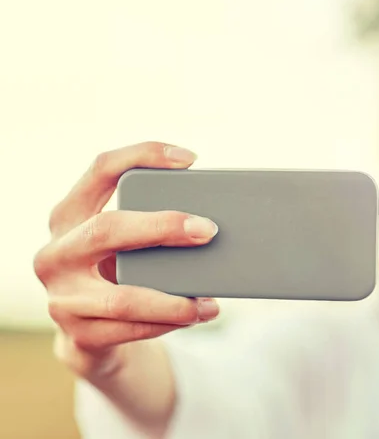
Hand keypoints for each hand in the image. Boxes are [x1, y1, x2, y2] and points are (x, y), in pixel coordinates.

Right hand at [33, 142, 219, 380]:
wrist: (89, 333)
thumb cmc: (117, 272)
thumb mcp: (122, 243)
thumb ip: (148, 224)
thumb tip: (210, 218)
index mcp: (69, 216)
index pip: (101, 170)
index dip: (143, 155)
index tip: (190, 159)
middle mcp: (56, 253)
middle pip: (107, 229)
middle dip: (163, 227)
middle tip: (208, 230)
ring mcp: (62, 298)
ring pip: (123, 296)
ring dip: (176, 299)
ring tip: (210, 302)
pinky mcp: (78, 334)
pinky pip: (131, 330)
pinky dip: (169, 323)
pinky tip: (194, 316)